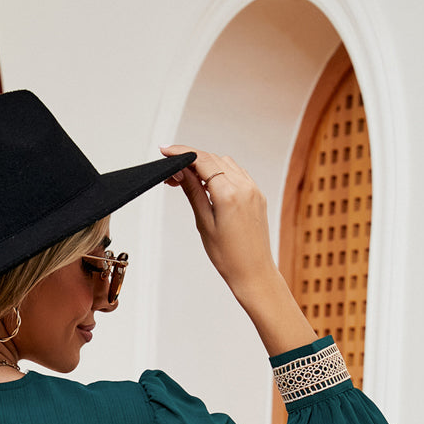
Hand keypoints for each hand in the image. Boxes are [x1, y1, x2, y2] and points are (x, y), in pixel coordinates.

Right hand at [160, 144, 316, 355]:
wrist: (254, 272)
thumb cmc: (228, 256)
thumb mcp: (204, 223)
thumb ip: (194, 192)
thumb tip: (181, 171)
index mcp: (229, 194)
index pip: (202, 161)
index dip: (182, 153)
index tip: (166, 151)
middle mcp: (244, 187)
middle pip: (213, 159)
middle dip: (190, 160)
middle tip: (170, 172)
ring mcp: (253, 189)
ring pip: (225, 163)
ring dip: (205, 165)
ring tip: (186, 179)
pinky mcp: (257, 195)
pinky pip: (237, 174)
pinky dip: (220, 172)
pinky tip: (207, 184)